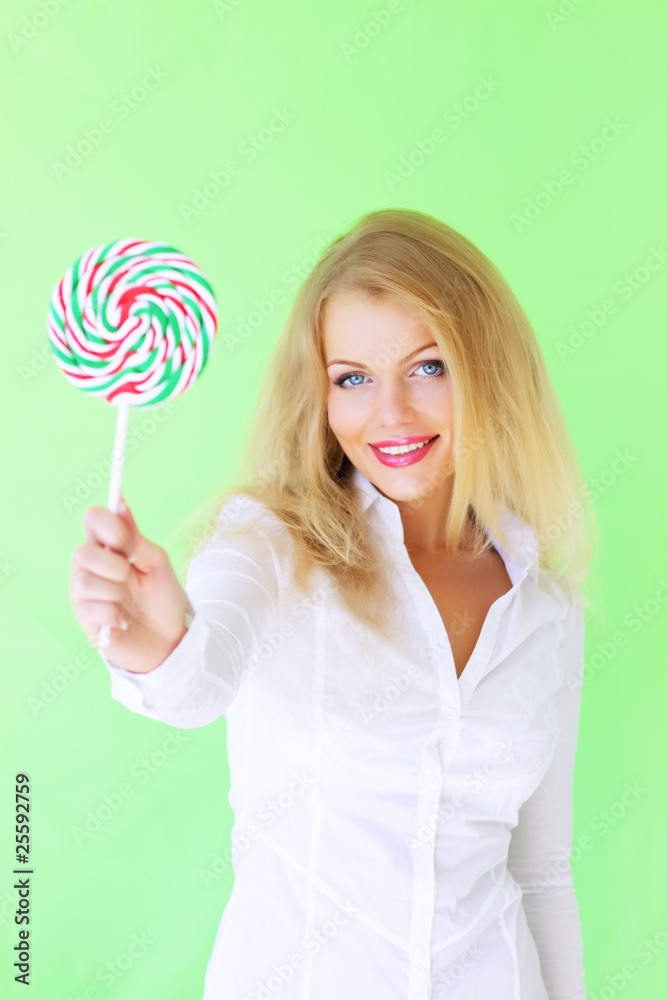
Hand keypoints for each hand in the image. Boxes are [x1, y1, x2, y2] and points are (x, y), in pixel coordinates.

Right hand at [69, 495, 189, 672]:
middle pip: (82, 552)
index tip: (128, 542)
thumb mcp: (157, 563)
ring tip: (127, 602)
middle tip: (131, 577)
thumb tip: (120, 502)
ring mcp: (83, 593)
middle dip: (115, 566)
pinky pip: (90, 608)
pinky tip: (122, 620)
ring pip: (83, 581)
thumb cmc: (162, 598)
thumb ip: (137, 537)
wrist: (169, 639)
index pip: (93, 518)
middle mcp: (90, 566)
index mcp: (109, 546)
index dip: (108, 525)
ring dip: (115, 591)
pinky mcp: (84, 619)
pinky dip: (114, 614)